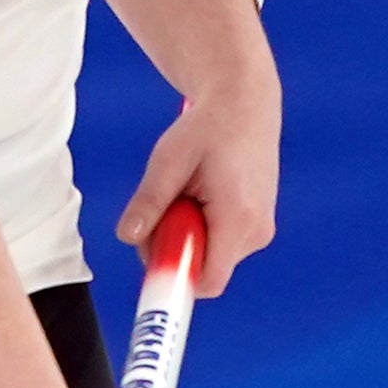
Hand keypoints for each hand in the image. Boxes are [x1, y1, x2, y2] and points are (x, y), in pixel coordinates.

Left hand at [118, 86, 276, 295]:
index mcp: (238, 219)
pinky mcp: (256, 226)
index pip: (207, 282)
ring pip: (209, 257)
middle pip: (202, 269)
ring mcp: (259, 231)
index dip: (175, 281)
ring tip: (188, 192)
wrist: (246, 105)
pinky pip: (219, 244)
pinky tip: (201, 195)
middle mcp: (256, 232)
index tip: (151, 268)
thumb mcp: (169, 160)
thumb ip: (149, 202)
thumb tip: (128, 237)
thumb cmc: (210, 128)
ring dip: (186, 235)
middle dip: (173, 248)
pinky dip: (200, 228)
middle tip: (166, 206)